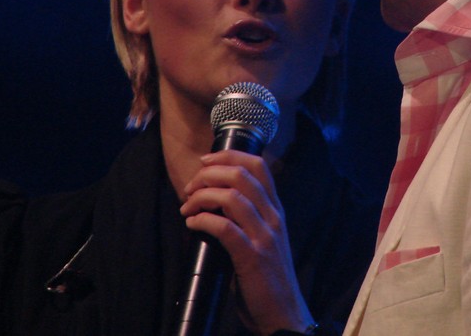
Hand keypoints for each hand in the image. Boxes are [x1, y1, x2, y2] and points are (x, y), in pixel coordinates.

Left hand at [180, 150, 314, 335]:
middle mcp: (274, 217)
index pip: (258, 166)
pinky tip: (192, 224)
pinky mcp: (253, 257)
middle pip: (241, 174)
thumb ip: (246, 219)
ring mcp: (265, 236)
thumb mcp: (263, 239)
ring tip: (187, 207)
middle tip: (190, 188)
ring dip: (202, 196)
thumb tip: (212, 204)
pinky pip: (224, 227)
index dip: (229, 155)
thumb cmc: (268, 278)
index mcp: (276, 210)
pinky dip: (203, 220)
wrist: (284, 313)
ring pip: (232, 197)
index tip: (205, 162)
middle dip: (209, 174)